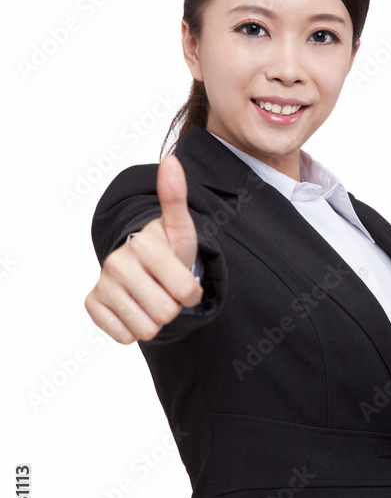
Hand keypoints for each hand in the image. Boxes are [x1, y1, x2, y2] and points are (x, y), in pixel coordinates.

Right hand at [85, 155, 202, 343]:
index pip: (185, 292)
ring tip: (151, 298)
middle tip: (165, 289)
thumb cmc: (167, 249)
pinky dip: (133, 328)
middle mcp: (117, 261)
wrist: (140, 265)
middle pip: (166, 312)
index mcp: (143, 243)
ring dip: (154, 319)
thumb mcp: (180, 228)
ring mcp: (103, 284)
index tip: (183, 278)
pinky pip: (124, 336)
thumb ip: (176, 199)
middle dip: (172, 306)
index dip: (191, 292)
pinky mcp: (92, 304)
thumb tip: (171, 161)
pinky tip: (133, 307)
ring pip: (146, 328)